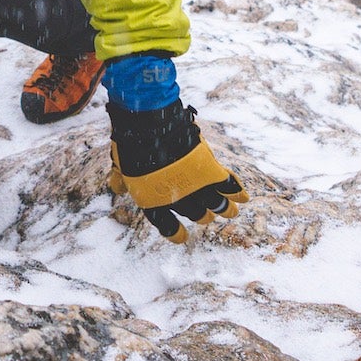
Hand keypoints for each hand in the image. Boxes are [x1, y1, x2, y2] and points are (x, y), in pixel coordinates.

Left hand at [105, 100, 247, 242]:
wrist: (148, 123)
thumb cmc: (131, 142)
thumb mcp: (120, 164)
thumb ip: (120, 178)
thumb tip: (116, 187)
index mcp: (153, 201)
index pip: (166, 225)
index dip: (175, 233)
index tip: (183, 237)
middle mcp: (175, 198)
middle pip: (195, 214)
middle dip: (203, 217)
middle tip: (208, 217)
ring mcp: (194, 186)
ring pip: (215, 204)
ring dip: (225, 210)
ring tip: (231, 213)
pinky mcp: (209, 170)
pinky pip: (226, 185)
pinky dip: (237, 191)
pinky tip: (244, 197)